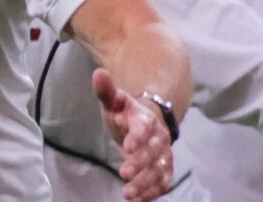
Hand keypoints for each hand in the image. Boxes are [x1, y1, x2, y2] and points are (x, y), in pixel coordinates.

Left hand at [93, 69, 172, 201]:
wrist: (146, 121)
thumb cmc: (125, 113)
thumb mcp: (114, 101)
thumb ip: (106, 90)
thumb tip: (98, 73)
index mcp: (145, 119)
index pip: (144, 128)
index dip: (137, 137)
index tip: (126, 147)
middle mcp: (158, 137)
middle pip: (153, 151)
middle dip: (140, 163)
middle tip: (123, 173)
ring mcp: (163, 154)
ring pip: (159, 170)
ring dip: (146, 182)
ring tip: (128, 193)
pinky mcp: (164, 169)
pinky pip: (162, 182)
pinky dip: (152, 192)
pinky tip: (137, 201)